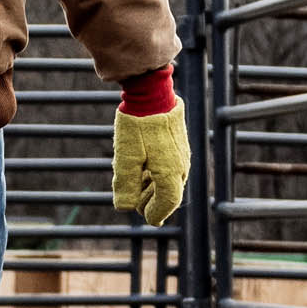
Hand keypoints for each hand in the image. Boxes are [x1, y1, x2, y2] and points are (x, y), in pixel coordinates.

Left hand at [111, 106, 186, 224]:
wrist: (151, 92)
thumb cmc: (137, 125)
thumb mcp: (126, 156)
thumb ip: (126, 184)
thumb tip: (124, 207)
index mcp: (170, 172)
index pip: (166, 204)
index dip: (153, 213)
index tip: (142, 214)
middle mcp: (181, 166)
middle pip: (168, 195)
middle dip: (150, 201)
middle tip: (132, 196)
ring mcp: (182, 155)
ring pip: (169, 182)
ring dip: (151, 187)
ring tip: (134, 177)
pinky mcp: (179, 146)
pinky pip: (170, 168)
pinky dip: (156, 174)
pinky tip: (141, 165)